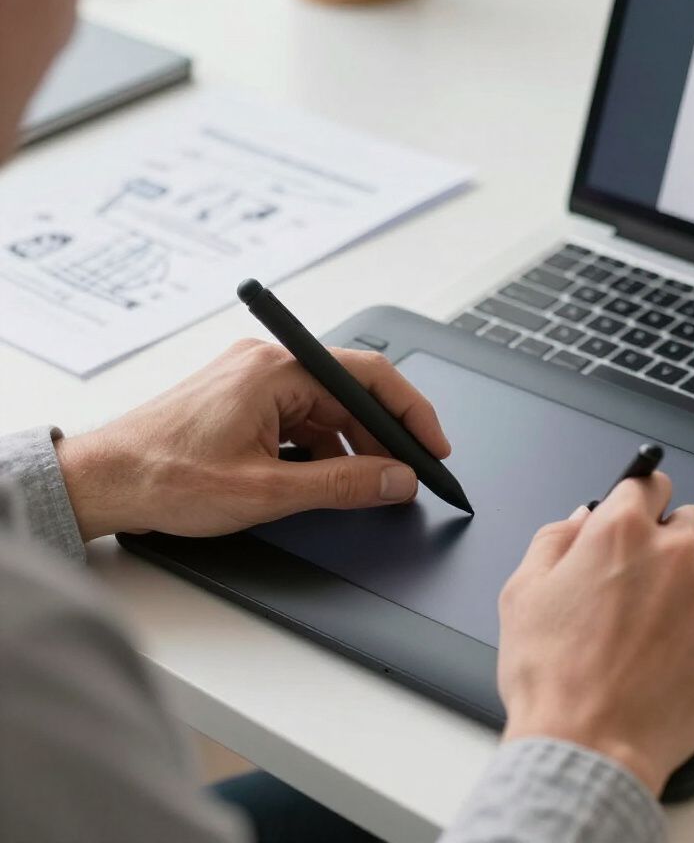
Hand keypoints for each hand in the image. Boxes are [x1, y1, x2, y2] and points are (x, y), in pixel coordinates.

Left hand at [55, 339, 450, 541]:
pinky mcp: (243, 397)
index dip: (411, 412)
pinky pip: (300, 416)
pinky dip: (321, 445)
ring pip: (326, 407)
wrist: (99, 482)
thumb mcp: (266, 490)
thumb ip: (342, 483)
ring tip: (368, 484)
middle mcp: (265, 362)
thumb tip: (396, 480)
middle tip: (407, 477)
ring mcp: (252, 378)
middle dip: (383, 436)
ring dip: (351, 444)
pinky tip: (325, 476)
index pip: (368, 376)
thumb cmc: (163, 477)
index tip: (433, 446)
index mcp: (274, 369)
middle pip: (349, 392)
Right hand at [498, 473, 693, 796]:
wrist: (588, 746)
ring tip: (672, 617)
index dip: (643, 497)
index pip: (650, 482)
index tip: (645, 510)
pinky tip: (686, 649)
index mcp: (620, 531)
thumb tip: (581, 519)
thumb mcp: (523, 592)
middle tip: (652, 575)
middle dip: (675, 537)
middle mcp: (673, 552)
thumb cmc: (552, 675)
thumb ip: (555, 540)